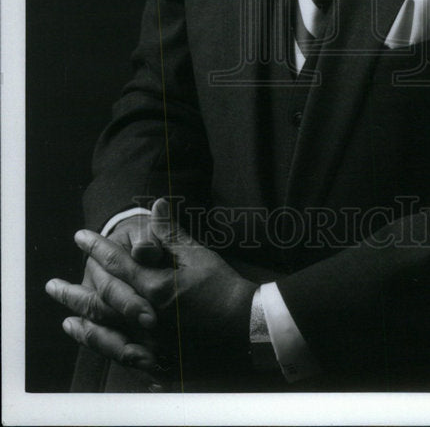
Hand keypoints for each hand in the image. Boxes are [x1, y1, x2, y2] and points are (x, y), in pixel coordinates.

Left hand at [50, 199, 256, 376]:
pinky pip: (123, 355)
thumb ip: (173, 232)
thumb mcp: (199, 254)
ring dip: (82, 322)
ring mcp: (149, 341)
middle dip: (76, 289)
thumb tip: (156, 204)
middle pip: (102, 300)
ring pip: (106, 331)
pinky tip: (94, 342)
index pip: (118, 263)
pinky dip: (104, 347)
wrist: (243, 327)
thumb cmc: (222, 287)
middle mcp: (146, 316)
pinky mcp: (157, 359)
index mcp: (156, 287)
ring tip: (64, 315)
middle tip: (52, 285)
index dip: (96, 248)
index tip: (80, 238)